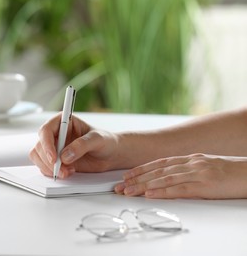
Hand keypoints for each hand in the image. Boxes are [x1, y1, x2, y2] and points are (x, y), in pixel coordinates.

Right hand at [29, 114, 122, 177]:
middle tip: (62, 170)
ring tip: (66, 172)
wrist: (110, 155)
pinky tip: (67, 172)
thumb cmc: (106, 141)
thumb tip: (65, 155)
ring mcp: (54, 147)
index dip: (46, 144)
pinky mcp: (55, 160)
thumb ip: (82, 145)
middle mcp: (56, 134)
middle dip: (49, 161)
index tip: (54, 158)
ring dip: (49, 168)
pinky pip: (44, 166)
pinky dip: (52, 172)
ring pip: (38, 157)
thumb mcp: (98, 140)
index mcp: (64, 122)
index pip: (46, 130)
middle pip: (39, 146)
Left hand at [115, 153, 246, 198]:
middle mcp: (191, 163)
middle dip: (137, 178)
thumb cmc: (232, 172)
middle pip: (157, 171)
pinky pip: (179, 189)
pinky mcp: (205, 185)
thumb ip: (188, 171)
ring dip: (144, 186)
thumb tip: (171, 179)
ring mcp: (197, 173)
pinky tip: (149, 194)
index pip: (159, 163)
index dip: (141, 169)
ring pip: (164, 179)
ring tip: (128, 191)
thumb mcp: (207, 168)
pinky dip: (162, 192)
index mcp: (190, 159)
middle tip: (120, 185)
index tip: (127, 175)